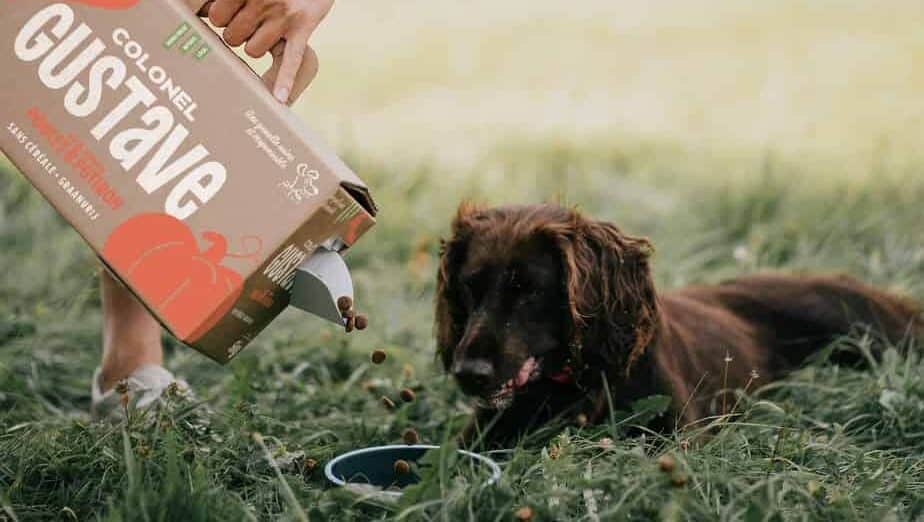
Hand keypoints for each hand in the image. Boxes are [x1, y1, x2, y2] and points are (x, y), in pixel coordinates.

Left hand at [200, 0, 334, 103]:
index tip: (229, 12)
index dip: (221, 17)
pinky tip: (280, 98)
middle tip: (250, 20)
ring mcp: (283, 16)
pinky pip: (291, 59)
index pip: (216, 16)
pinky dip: (285, 80)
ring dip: (256, 46)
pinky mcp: (302, 27)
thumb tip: (198, 11)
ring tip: (267, 31)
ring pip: (253, 51)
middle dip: (237, 33)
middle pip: (232, 36)